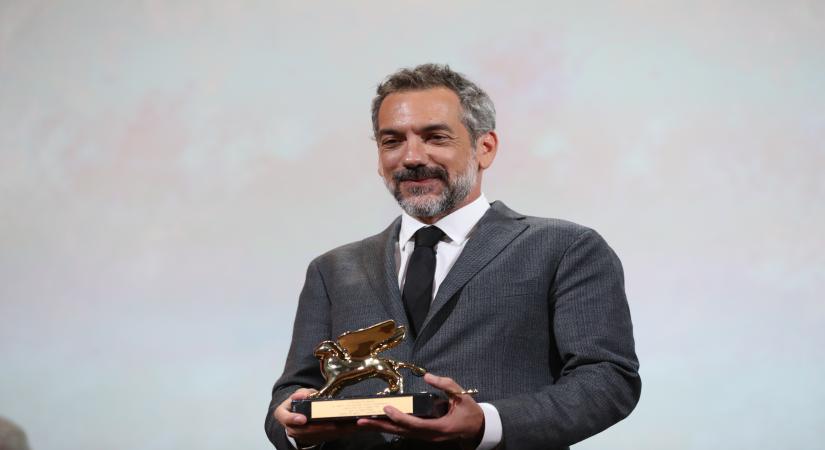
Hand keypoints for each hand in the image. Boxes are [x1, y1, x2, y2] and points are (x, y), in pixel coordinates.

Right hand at [274, 388, 357, 445]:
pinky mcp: (316, 438)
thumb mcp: (297, 394)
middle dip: (321, 428)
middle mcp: (292, 428)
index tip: (303, 419)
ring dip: (337, 431)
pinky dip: (342, 432)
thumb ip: (302, 393)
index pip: (286, 418)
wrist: (298, 415)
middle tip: (333, 424)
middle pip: (305, 431)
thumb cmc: (298, 403)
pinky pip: (329, 436)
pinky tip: (355, 427)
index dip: (293, 419)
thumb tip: (304, 395)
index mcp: (284, 415)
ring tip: (351, 425)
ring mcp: (303, 435)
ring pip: (319, 436)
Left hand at [356, 373, 484, 448]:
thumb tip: (427, 376)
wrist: (478, 429)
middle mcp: (430, 436)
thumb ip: (445, 384)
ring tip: (364, 422)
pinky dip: (391, 427)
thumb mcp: (462, 396)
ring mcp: (427, 438)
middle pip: (402, 432)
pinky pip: (405, 432)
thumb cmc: (470, 412)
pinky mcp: (424, 435)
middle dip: (381, 426)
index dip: (399, 417)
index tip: (386, 408)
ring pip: (401, 434)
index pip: (415, 424)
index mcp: (440, 428)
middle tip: (362, 420)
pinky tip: (380, 422)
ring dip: (382, 427)